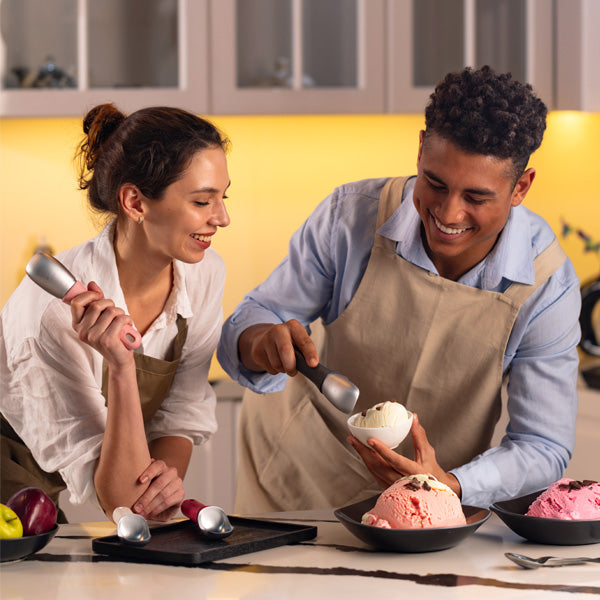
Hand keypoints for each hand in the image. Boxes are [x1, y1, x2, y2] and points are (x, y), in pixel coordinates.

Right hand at [70, 281, 134, 367]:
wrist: (119, 358)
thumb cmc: (110, 336)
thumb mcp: (100, 318)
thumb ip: (95, 301)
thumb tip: (91, 284)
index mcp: (77, 325)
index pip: (76, 302)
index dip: (90, 295)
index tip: (99, 296)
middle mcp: (83, 331)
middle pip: (97, 305)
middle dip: (110, 303)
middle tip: (115, 311)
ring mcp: (94, 337)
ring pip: (111, 311)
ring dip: (121, 312)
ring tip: (122, 320)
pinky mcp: (107, 340)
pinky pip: (120, 319)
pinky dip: (128, 319)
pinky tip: (127, 325)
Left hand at [132, 459, 184, 521]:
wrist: (164, 495)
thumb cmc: (151, 487)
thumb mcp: (144, 483)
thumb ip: (139, 481)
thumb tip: (121, 485)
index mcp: (161, 466)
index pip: (157, 465)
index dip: (149, 472)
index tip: (140, 481)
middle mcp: (171, 473)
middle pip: (159, 483)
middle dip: (146, 497)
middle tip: (136, 507)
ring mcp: (177, 483)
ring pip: (163, 494)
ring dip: (150, 506)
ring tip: (141, 513)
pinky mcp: (180, 494)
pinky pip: (168, 502)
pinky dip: (157, 510)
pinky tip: (149, 514)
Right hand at [238, 319, 318, 374]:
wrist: (264, 338)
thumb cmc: (287, 342)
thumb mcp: (298, 341)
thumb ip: (305, 351)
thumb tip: (312, 366)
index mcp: (293, 326)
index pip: (303, 340)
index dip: (310, 353)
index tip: (313, 364)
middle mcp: (278, 329)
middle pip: (285, 350)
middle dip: (291, 365)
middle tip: (294, 372)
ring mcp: (265, 339)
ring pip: (277, 364)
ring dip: (283, 370)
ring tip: (284, 364)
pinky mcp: (257, 351)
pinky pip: (270, 368)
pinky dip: (275, 370)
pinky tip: (274, 362)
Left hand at [347, 413, 461, 497]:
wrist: (433, 493)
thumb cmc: (431, 471)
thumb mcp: (427, 453)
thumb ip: (419, 436)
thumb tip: (414, 418)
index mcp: (414, 472)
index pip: (395, 460)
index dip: (382, 450)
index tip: (370, 440)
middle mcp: (401, 482)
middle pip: (378, 466)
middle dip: (363, 451)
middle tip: (353, 438)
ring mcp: (392, 486)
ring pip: (374, 470)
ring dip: (362, 456)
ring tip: (354, 442)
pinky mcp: (387, 487)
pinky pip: (374, 473)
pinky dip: (367, 462)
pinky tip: (362, 452)